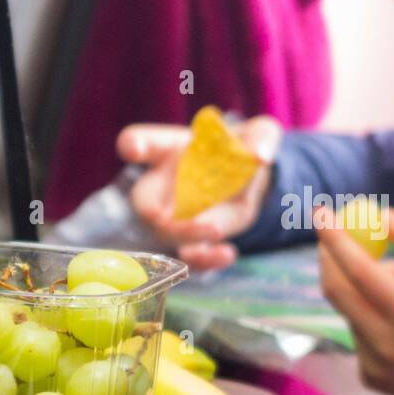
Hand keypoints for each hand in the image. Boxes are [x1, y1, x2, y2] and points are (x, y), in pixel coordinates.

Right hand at [117, 115, 281, 270]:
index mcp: (172, 149)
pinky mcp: (194, 238)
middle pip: (143, 200)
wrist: (252, 180)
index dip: (133, 144)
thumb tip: (260, 155)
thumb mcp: (258, 134)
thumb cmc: (243, 147)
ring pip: (165, 233)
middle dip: (151, 211)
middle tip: (163, 216)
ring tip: (217, 231)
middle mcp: (164, 184)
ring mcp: (176, 214)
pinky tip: (228, 254)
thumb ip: (261, 137)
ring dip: (185, 235)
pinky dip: (204, 260)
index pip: (141, 141)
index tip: (132, 148)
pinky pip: (188, 256)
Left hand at [316, 206, 393, 394]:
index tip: (322, 212)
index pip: (361, 272)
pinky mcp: (369, 377)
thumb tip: (380, 217)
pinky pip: (359, 333)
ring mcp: (374, 366)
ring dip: (368, 289)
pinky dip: (374, 317)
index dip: (337, 239)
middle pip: (337, 291)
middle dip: (333, 258)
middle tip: (339, 235)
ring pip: (352, 310)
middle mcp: (387, 346)